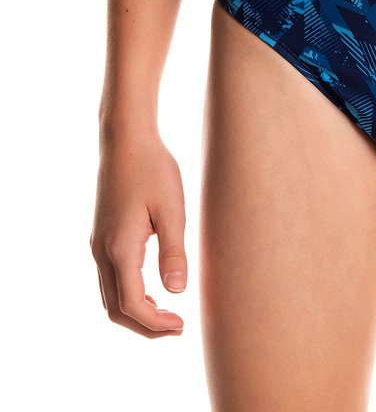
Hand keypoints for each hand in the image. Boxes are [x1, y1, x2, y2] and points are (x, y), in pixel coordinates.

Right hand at [90, 126, 186, 337]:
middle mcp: (102, 251)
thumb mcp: (172, 210)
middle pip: (116, 309)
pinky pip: (110, 279)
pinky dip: (128, 294)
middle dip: (144, 326)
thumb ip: (174, 252)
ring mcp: (99, 244)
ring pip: (110, 295)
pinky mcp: (103, 235)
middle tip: (177, 328)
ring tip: (168, 315)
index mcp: (120, 248)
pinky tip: (153, 289)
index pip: (132, 305)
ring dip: (136, 312)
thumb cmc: (153, 170)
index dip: (155, 324)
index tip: (182, 326)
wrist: (126, 141)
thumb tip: (177, 292)